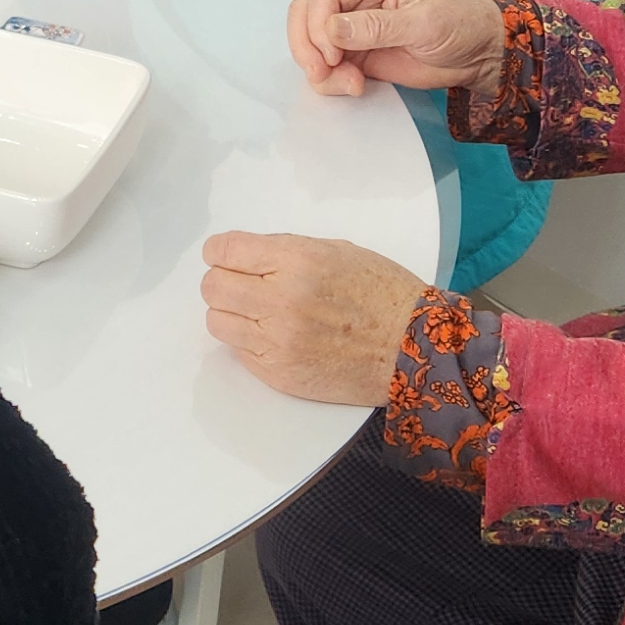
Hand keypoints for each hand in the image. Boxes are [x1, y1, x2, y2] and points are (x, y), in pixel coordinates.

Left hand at [201, 231, 428, 403]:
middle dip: (223, 281)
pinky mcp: (279, 374)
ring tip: (260, 312)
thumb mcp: (336, 251)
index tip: (224, 255)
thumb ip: (285, 251)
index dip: (220, 251)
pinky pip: (238, 351)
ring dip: (233, 313)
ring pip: (217, 321)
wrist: (412, 348)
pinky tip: (277, 336)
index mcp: (297, 261)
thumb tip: (243, 255)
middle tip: (243, 284)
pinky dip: (250, 342)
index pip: (225, 250)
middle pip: (212, 287)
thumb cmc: (382, 294)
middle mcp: (282, 300)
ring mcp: (278, 341)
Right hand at [290, 0, 508, 101]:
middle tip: (324, 73)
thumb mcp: (424, 23)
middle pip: (307, 15)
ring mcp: (354, 28)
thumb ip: (377, 26)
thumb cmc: (462, 24)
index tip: (332, 56)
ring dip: (321, 69)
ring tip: (350, 84)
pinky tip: (355, 86)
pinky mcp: (357, 54)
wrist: (480, 55)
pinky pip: (327, 67)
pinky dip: (331, 81)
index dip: (318, 26)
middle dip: (308, 47)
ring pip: (311, 44)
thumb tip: (332, 30)